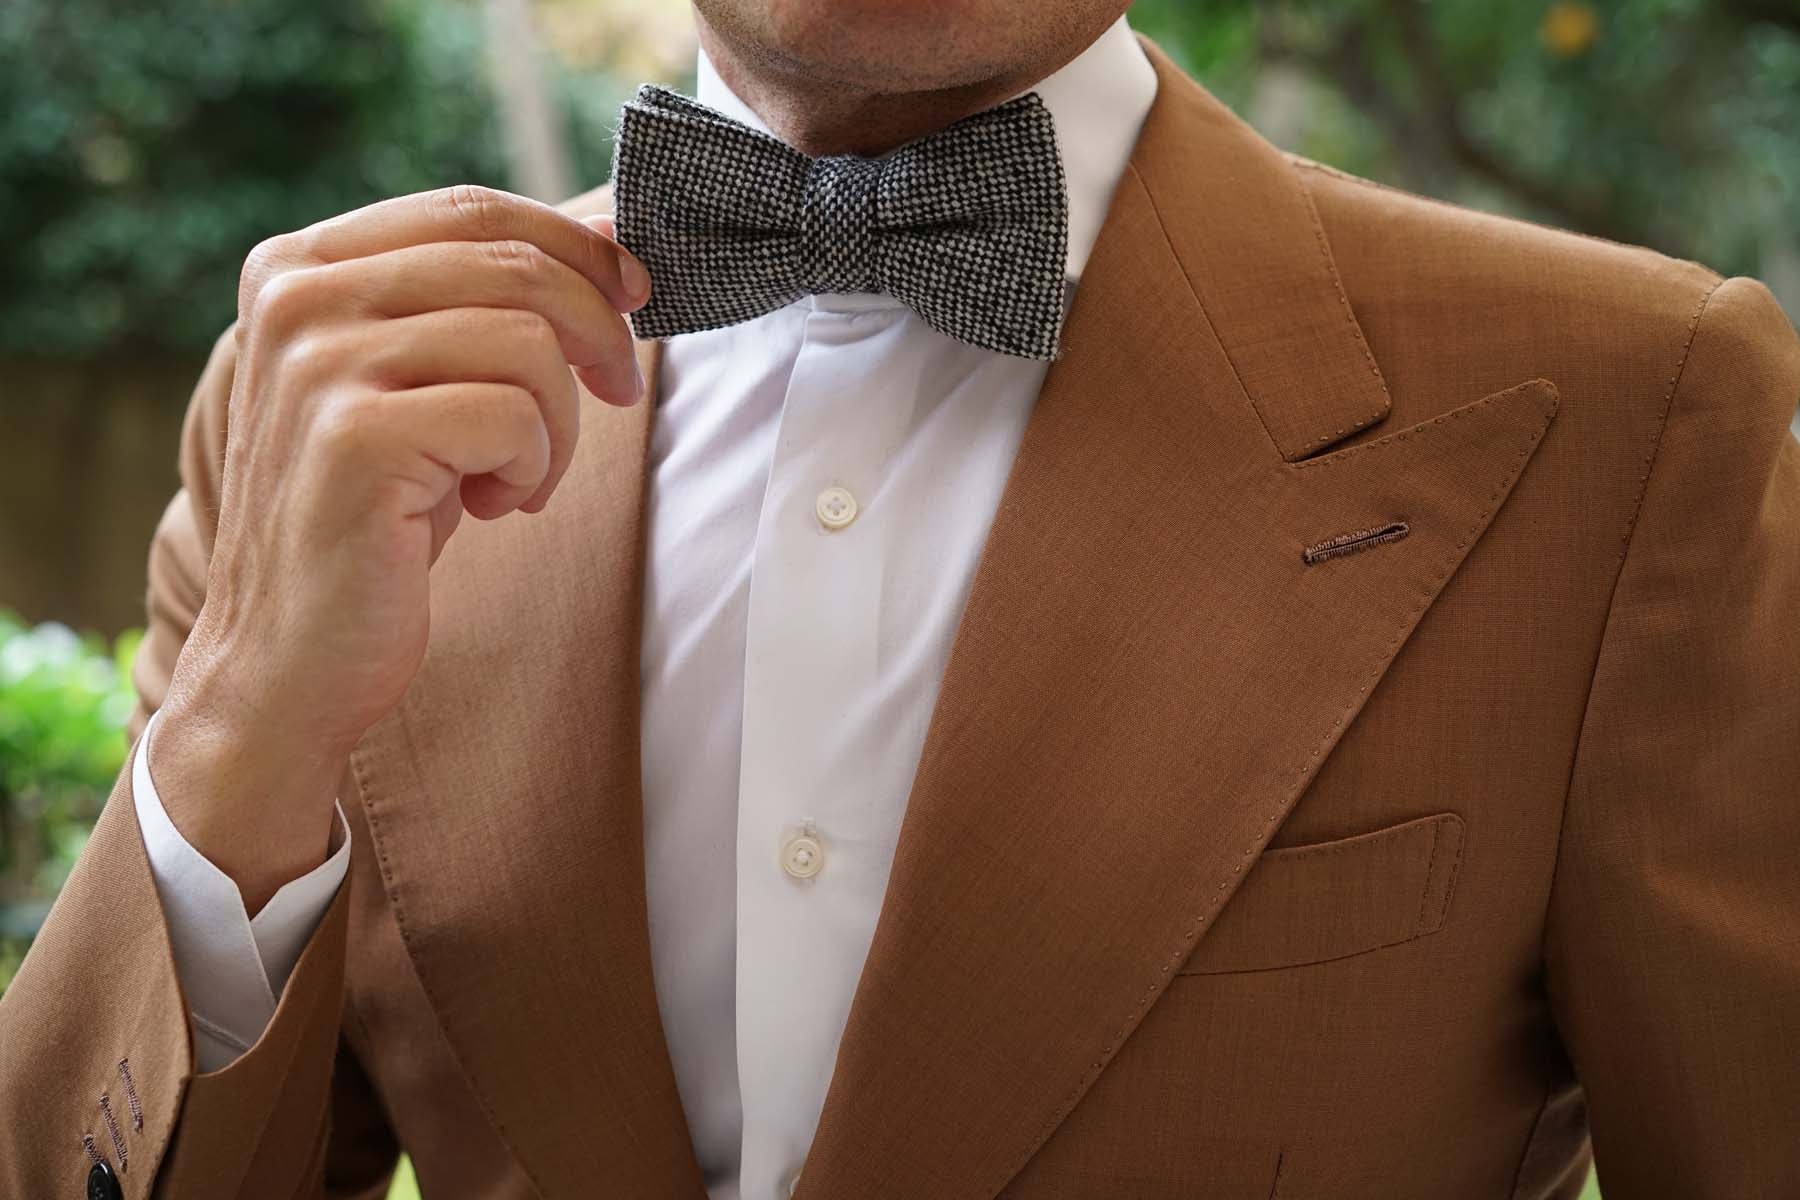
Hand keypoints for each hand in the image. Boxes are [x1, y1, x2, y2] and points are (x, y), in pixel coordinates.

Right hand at [151, 185, 648, 909]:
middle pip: (515, 264)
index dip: (577, 248)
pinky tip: (488, 508)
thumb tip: (616, 228)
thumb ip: (486, 302)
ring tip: (519, 477)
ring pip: (528, 342)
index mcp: (299, 265)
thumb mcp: (425, 385)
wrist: (291, 659)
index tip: (635, 300)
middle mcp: (295, 297)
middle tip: (611, 395)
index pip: (474, 209)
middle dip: (597, 332)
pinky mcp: (356, 438)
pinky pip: (517, 416)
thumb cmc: (376, 519)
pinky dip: (533, 469)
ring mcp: (318, 363)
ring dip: (559, 424)